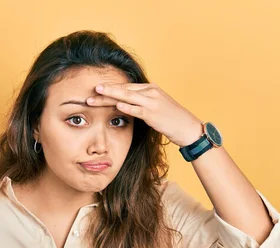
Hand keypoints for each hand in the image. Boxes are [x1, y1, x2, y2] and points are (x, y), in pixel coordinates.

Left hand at [86, 82, 204, 146]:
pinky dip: (127, 106)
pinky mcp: (154, 113)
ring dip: (110, 95)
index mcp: (150, 88)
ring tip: (97, 94)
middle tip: (91, 89)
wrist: (188, 127)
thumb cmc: (171, 120)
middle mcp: (150, 92)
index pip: (126, 87)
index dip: (111, 88)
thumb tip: (125, 105)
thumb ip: (141, 104)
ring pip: (127, 96)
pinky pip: (137, 109)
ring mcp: (152, 101)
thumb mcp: (155, 107)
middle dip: (106, 90)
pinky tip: (116, 105)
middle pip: (124, 89)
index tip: (97, 90)